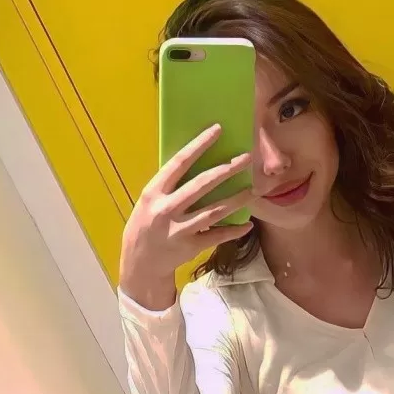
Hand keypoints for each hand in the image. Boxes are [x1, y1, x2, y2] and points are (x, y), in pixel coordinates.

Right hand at [120, 125, 252, 308]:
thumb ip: (169, 186)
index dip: (199, 145)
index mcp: (154, 192)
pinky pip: (216, 236)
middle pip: (201, 185)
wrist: (140, 263)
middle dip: (226, 170)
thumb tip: (197, 162)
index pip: (179, 163)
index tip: (217, 130)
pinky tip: (247, 224)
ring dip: (236, 200)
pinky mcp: (190, 247)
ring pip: (214, 212)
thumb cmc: (146, 225)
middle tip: (246, 158)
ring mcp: (179, 230)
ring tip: (253, 190)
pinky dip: (233, 231)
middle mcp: (166, 209)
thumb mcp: (149, 202)